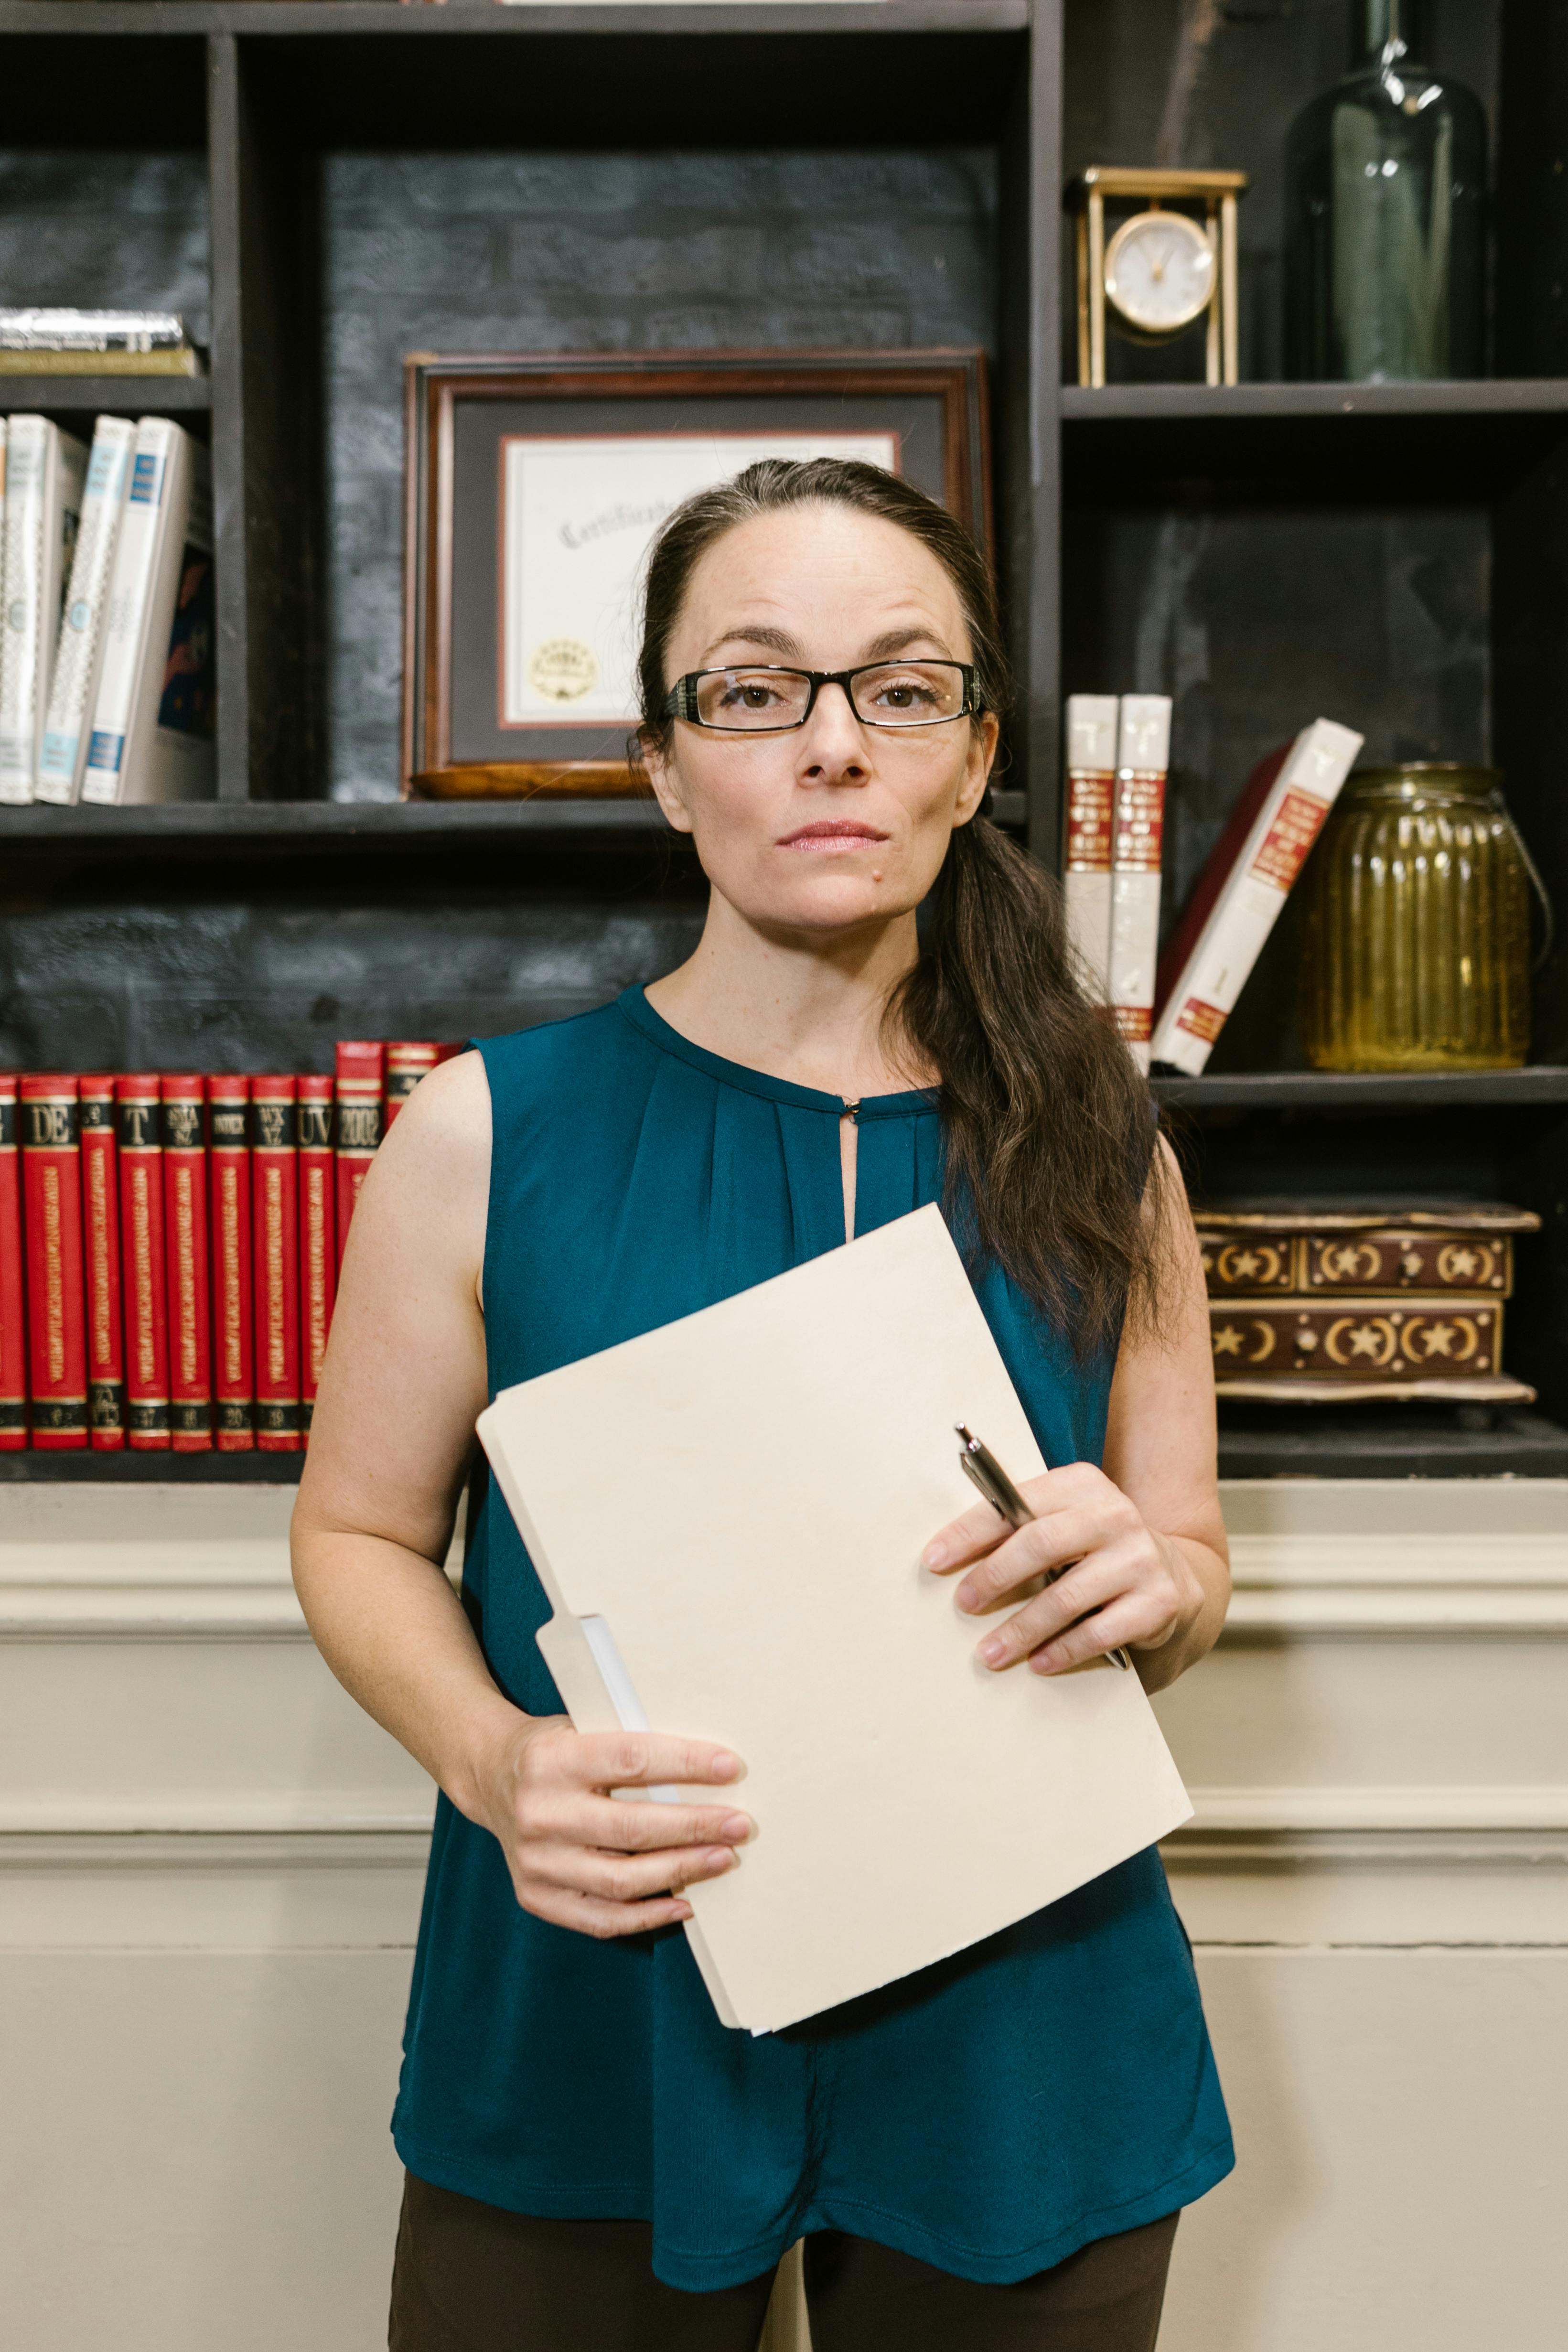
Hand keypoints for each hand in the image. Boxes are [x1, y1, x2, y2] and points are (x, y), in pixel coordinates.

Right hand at [472, 1715, 752, 1940]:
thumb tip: (710, 1769)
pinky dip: (648, 1915)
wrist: (492, 1776)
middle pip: (632, 1828)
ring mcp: (535, 1861)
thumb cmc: (556, 1749)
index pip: (630, 1759)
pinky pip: (601, 1918)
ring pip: (622, 1880)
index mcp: (550, 1759)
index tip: (730, 1768)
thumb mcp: (582, 1727)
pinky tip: (685, 1901)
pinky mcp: (535, 1896)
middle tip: (740, 1825)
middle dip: (695, 1827)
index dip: (685, 1764)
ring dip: (681, 1871)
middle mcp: (538, 1813)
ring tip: (723, 1858)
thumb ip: (630, 1747)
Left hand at [922, 1461, 1206, 1676]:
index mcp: (1082, 1484)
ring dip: (1021, 1629)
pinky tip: (1038, 1662)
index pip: (1016, 1504)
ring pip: (1066, 1596)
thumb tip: (947, 1553)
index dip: (970, 1532)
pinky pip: (1099, 1631)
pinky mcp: (1159, 1602)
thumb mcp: (1064, 1523)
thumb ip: (1019, 1526)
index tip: (934, 1560)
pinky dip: (1063, 1650)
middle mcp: (1115, 1514)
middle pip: (1040, 1544)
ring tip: (989, 1652)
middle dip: (994, 1577)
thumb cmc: (1096, 1550)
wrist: (1174, 1577)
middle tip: (964, 1604)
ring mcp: (1141, 1558)